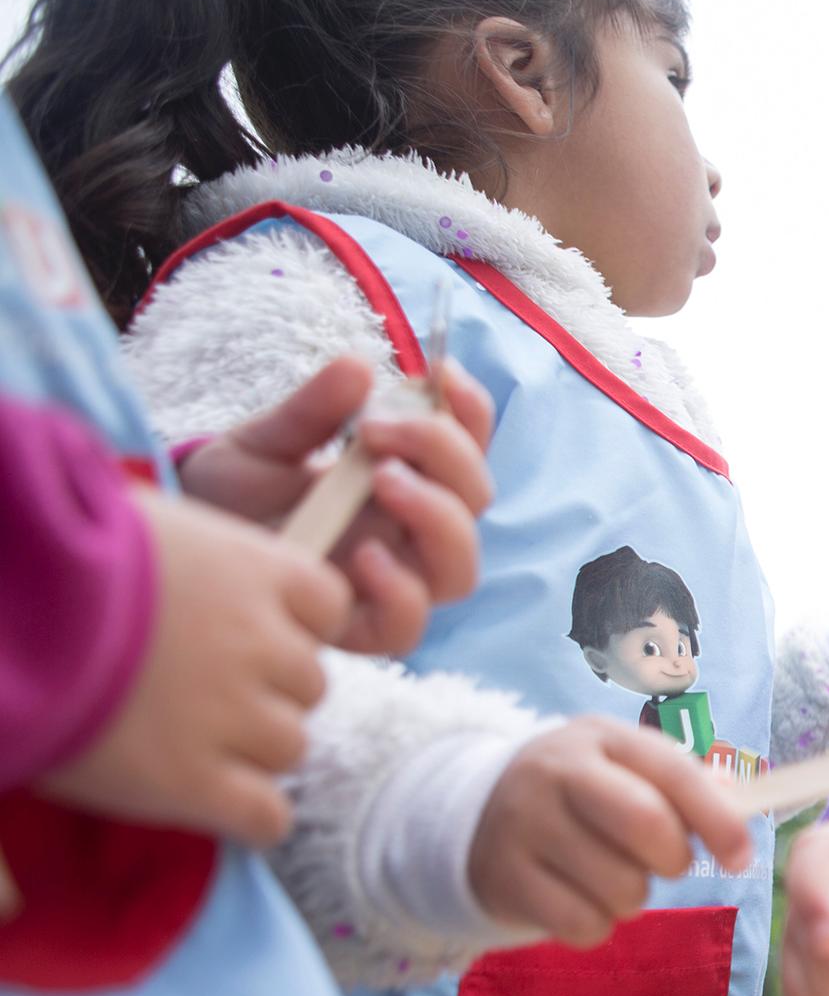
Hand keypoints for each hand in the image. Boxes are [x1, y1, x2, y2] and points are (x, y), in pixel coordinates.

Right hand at [37, 495, 349, 846]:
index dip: (289, 626)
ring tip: (178, 740)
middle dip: (264, 691)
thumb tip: (207, 581)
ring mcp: (233, 714)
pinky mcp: (194, 782)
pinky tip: (202, 798)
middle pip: (308, 683)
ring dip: (249, 751)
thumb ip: (198, 561)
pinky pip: (268, 817)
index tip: (243, 635)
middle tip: (193, 693)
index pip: (327, 606)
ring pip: (290, 748)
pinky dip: (248, 816)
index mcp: (253, 569)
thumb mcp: (136, 525)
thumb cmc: (49, 555)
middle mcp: (259, 642)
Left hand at [178, 355, 495, 655]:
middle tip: (377, 428)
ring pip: (458, 569)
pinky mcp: (354, 627)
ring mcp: (389, 583)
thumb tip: (357, 368)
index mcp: (405, 482)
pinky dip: (400, 592)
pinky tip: (364, 555)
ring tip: (383, 479)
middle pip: (475, 504)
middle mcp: (409, 534)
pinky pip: (405, 628)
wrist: (186, 550)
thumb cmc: (234, 496)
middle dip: (445, 455)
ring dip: (438, 517)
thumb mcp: (265, 442)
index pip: (467, 449)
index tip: (442, 372)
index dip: (471, 412)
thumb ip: (311, 411)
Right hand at [468, 718, 754, 948]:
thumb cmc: (582, 795)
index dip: (718, 819)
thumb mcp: (626, 771)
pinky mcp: (504, 879)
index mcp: (602, 738)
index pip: (673, 772)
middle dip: (674, 859)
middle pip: (645, 822)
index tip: (741, 857)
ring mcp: (524, 824)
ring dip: (633, 897)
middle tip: (665, 865)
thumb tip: (740, 802)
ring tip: (611, 878)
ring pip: (619, 886)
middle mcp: (557, 771)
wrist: (477, 814)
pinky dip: (596, 925)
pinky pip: (582, 924)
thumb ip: (684, 784)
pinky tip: (581, 900)